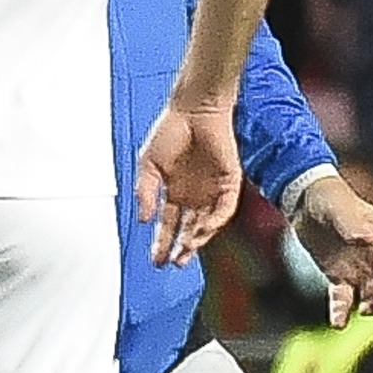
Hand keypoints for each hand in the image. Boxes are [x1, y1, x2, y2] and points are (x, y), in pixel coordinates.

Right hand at [133, 97, 242, 265]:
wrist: (195, 109)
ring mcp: (212, 190)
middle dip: (180, 248)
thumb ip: (145, 192)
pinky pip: (224, 210)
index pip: (168, 225)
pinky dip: (214, 223)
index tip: (155, 259)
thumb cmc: (171, 130)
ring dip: (197, 240)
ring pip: (206, 225)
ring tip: (184, 252)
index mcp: (174, 192)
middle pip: (188, 230)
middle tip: (172, 263)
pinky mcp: (229, 183)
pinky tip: (202, 231)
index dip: (162, 242)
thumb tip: (144, 219)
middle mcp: (194, 195)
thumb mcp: (148, 165)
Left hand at [291, 176, 372, 323]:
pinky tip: (337, 323)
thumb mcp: (339, 206)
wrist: (303, 201)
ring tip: (361, 310)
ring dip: (372, 307)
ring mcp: (359, 269)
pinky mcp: (339, 277)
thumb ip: (352, 222)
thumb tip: (365, 238)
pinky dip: (342, 312)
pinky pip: (345, 299)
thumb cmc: (328, 197)